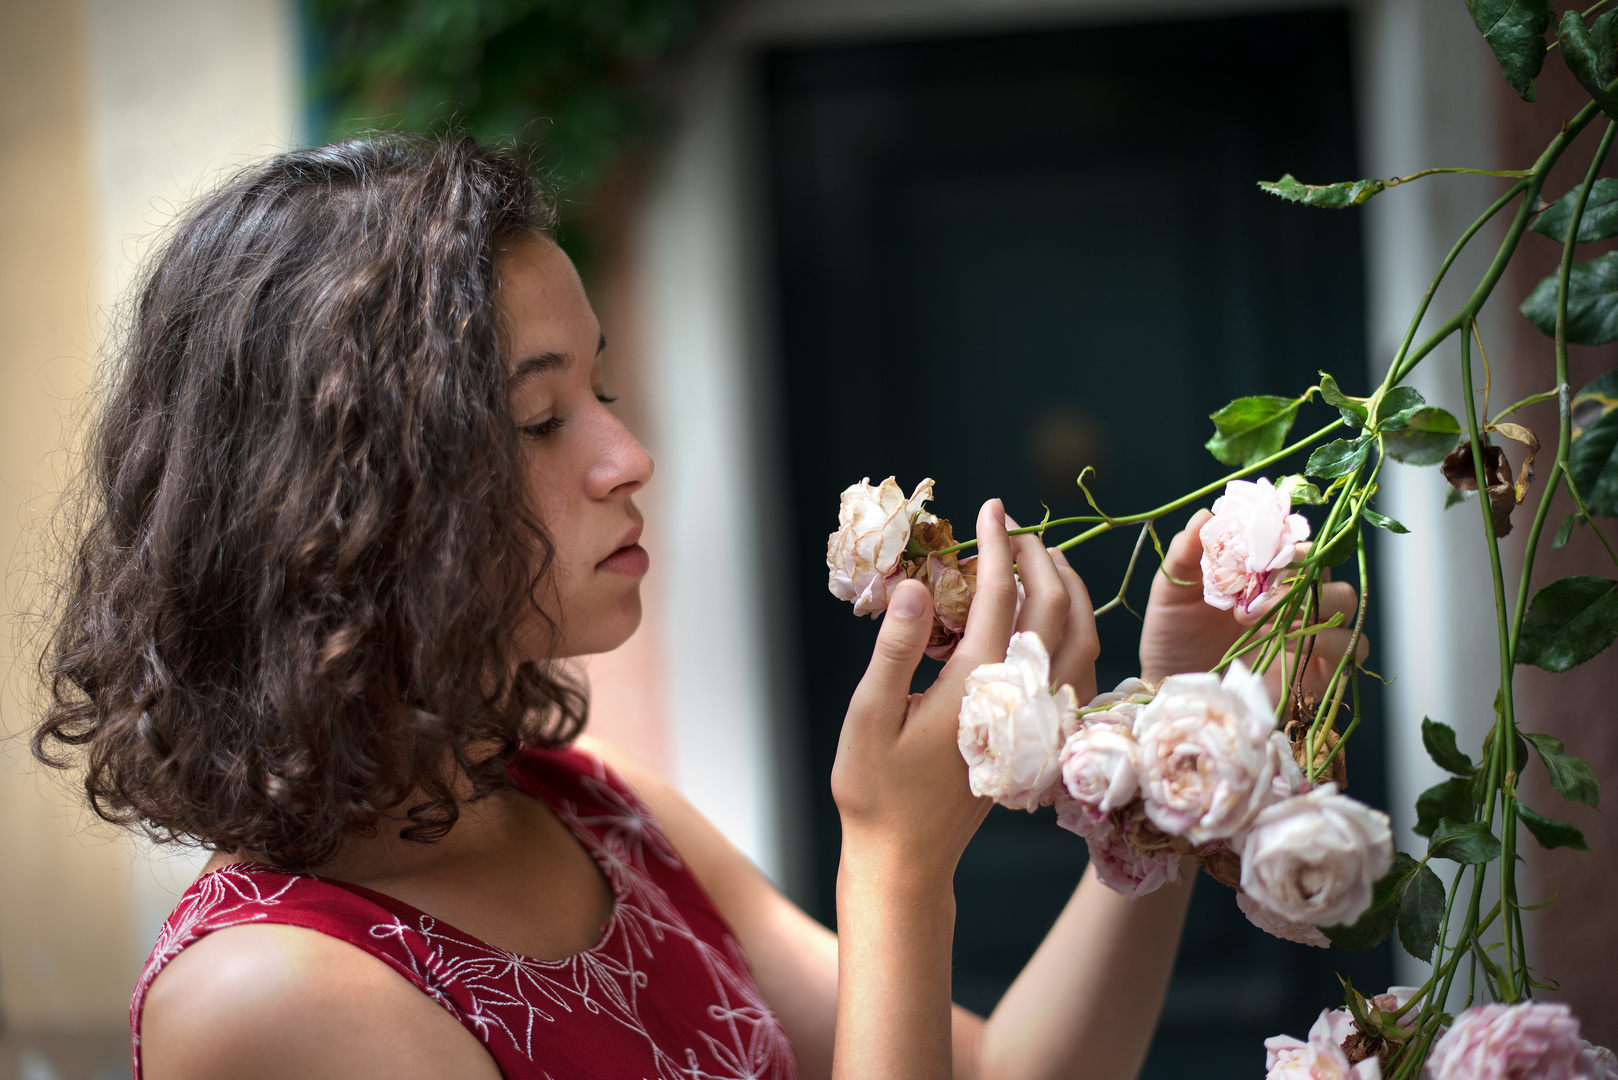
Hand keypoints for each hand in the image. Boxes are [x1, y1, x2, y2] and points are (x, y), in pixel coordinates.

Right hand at [830, 500, 1098, 878]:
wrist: (906, 857)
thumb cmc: (875, 789)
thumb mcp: (869, 714)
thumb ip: (898, 648)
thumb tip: (920, 585)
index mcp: (978, 686)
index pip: (1000, 596)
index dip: (995, 546)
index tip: (988, 508)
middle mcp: (1020, 699)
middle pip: (1054, 609)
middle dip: (1039, 557)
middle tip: (1013, 527)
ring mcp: (1037, 722)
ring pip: (1081, 641)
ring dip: (1070, 591)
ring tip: (1044, 560)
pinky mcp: (1040, 738)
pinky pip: (1077, 672)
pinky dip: (1076, 632)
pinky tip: (1054, 621)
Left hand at [1139, 510, 1367, 701]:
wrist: (1174, 691)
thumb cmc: (1173, 640)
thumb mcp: (1171, 593)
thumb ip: (1186, 555)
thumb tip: (1205, 516)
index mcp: (1262, 574)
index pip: (1293, 542)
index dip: (1282, 540)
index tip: (1253, 551)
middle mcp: (1291, 598)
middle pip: (1326, 567)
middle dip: (1296, 573)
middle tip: (1251, 595)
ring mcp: (1309, 632)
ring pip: (1346, 601)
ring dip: (1313, 602)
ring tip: (1259, 620)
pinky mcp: (1320, 670)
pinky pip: (1351, 647)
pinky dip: (1331, 639)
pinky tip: (1292, 643)